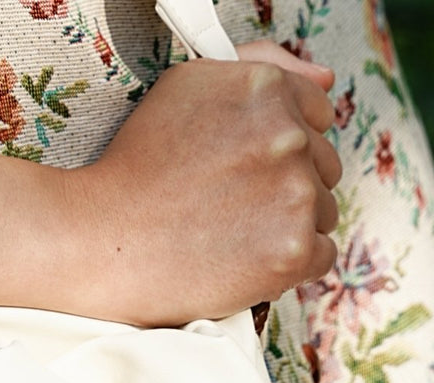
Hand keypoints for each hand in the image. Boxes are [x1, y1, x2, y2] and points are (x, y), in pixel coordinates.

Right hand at [0, 42, 341, 325]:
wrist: (107, 240)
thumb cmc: (140, 165)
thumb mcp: (189, 87)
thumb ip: (262, 67)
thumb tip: (325, 82)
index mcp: (264, 88)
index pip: (317, 114)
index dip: (284, 144)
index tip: (249, 166)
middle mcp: (288, 136)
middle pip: (324, 165)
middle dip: (289, 184)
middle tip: (233, 203)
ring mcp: (295, 195)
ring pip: (325, 211)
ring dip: (292, 225)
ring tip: (237, 232)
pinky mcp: (294, 251)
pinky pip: (324, 255)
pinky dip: (295, 264)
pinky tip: (251, 259)